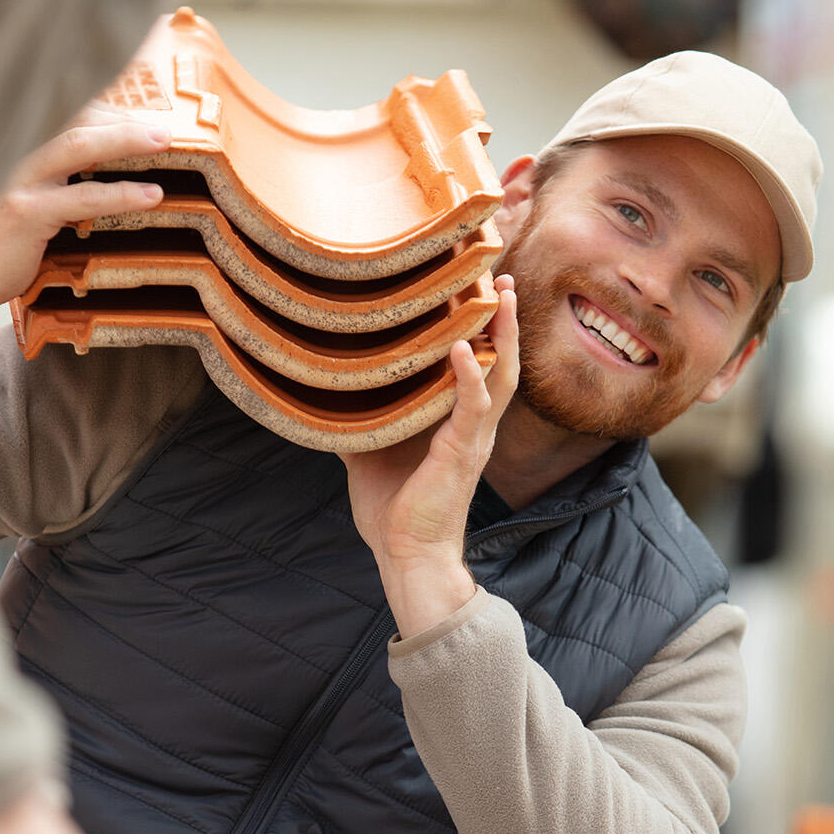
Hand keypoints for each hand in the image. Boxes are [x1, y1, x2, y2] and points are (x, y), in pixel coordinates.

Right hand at [0, 105, 175, 352]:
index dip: (107, 109)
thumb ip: (57, 183)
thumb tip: (103, 173)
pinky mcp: (23, 212)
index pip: (67, 112)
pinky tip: (151, 195)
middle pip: (75, 117)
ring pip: (79, 145)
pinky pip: (82, 198)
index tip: (142, 116)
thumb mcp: (27, 203)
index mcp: (19, 147)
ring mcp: (17, 179)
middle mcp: (15, 153)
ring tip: (164, 143)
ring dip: (126, 140)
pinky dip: (121, 194)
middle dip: (122, 117)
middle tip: (164, 125)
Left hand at [340, 277, 518, 638]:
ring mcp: (472, 439)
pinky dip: (468, 375)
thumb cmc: (394, 513)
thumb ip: (360, 422)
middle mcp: (475, 428)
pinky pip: (473, 407)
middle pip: (504, 362)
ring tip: (502, 295)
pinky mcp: (461, 453)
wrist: (407, 556)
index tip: (485, 290)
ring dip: (503, 335)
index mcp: (459, 426)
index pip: (483, 368)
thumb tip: (326, 396)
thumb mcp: (369, 454)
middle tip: (506, 277)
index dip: (488, 330)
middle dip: (507, 320)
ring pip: (500, 376)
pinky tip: (461, 346)